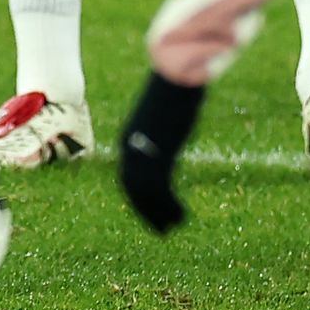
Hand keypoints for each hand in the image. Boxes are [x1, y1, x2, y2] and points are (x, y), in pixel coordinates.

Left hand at [118, 72, 208, 234]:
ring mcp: (144, 152)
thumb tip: (167, 130)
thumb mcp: (160, 114)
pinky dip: (170, 207)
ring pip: (145, 194)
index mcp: (129, 139)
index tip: (148, 210)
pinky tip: (182, 217)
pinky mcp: (159, 155)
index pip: (128, 176)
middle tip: (159, 229)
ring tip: (171, 229)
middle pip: (132, 189)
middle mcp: (131, 149)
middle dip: (144, 211)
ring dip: (157, 214)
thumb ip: (160, 127)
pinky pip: (161, 191)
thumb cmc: (170, 92)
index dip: (137, 197)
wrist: (172, 80)